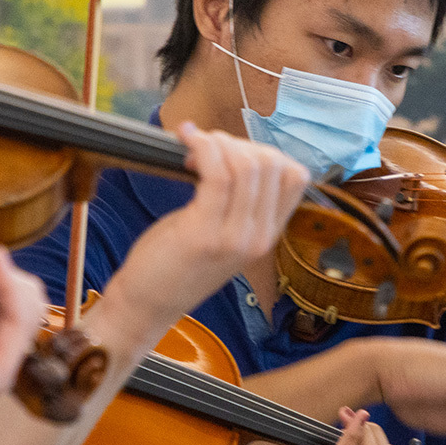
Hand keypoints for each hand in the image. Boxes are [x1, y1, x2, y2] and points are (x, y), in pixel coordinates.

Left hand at [102, 122, 308, 333]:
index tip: (232, 153)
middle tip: (207, 150)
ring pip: (247, 166)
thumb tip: (235, 151)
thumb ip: (239, 202)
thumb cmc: (178, 261)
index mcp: (268, 234)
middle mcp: (259, 237)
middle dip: (239, 143)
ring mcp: (236, 238)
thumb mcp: (223, 233)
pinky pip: (216, 174)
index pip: (296, 176)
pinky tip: (187, 140)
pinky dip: (203, 147)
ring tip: (194, 146)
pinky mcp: (204, 233)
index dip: (264, 151)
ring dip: (219, 142)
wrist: (149, 303)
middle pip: (272, 164)